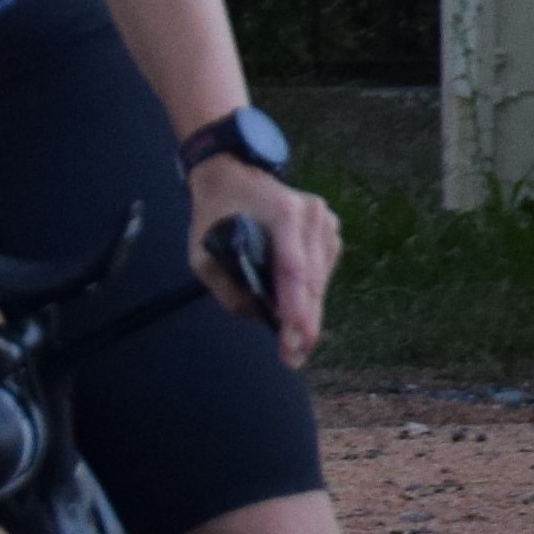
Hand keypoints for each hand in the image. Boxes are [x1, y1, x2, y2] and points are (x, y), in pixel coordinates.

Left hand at [192, 154, 336, 366]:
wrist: (233, 175)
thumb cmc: (215, 213)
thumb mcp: (202, 253)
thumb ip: (226, 287)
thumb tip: (257, 316)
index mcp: (282, 213)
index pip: (292, 268)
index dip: (295, 308)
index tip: (294, 339)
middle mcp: (312, 215)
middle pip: (311, 280)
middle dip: (303, 324)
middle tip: (294, 358)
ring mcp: (325, 221)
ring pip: (320, 280)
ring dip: (308, 313)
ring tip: (294, 345)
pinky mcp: (330, 230)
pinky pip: (323, 272)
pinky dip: (310, 295)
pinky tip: (297, 312)